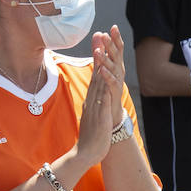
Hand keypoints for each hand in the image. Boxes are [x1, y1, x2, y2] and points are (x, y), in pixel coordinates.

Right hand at [77, 44, 114, 166]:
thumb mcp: (92, 115)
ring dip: (101, 66)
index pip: (95, 74)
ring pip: (98, 83)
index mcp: (92, 99)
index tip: (99, 40)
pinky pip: (102, 102)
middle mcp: (92, 100)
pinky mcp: (99, 118)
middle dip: (98, 54)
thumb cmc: (91, 136)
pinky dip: (104, 90)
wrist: (84, 154)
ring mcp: (95, 108)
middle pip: (96, 73)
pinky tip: (106, 80)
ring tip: (103, 50)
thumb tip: (95, 94)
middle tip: (99, 35)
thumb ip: (93, 103)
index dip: (98, 56)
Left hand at [93, 24, 125, 127]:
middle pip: (116, 55)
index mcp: (116, 63)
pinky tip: (101, 70)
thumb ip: (101, 49)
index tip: (113, 27)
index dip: (116, 38)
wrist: (112, 110)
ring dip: (105, 59)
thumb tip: (99, 33)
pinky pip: (111, 82)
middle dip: (111, 45)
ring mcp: (118, 81)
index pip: (117, 48)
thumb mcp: (105, 65)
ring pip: (113, 68)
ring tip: (97, 52)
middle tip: (106, 35)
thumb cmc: (108, 86)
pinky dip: (107, 75)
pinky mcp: (114, 91)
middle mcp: (119, 70)